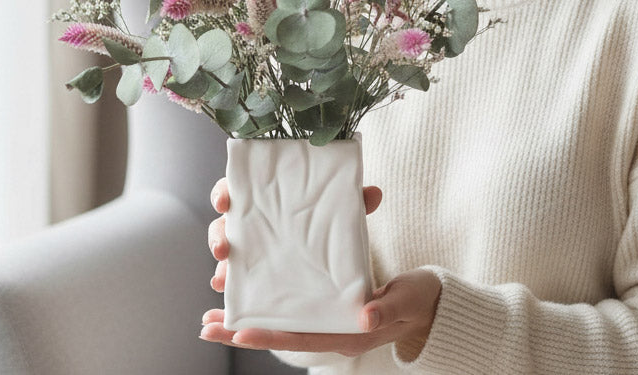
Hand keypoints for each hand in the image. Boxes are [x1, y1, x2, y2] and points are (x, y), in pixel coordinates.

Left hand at [202, 181, 441, 358]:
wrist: (431, 303)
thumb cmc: (421, 299)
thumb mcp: (408, 298)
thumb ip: (386, 307)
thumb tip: (364, 317)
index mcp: (348, 335)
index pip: (301, 339)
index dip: (269, 336)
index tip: (237, 333)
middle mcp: (332, 333)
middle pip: (280, 336)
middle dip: (241, 333)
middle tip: (205, 327)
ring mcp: (327, 323)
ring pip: (279, 325)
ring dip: (245, 322)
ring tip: (210, 318)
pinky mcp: (326, 309)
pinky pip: (290, 313)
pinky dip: (265, 308)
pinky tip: (244, 299)